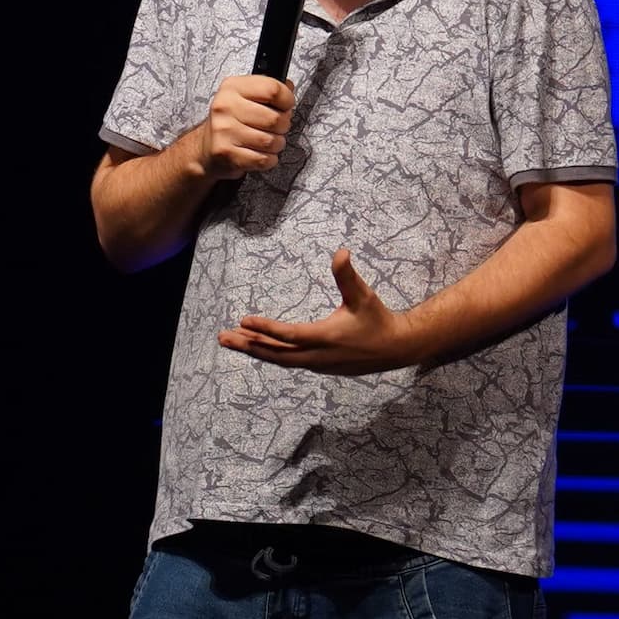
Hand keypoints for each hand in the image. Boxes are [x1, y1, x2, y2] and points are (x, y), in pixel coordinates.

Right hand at [195, 73, 296, 177]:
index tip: (286, 106)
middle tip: (276, 127)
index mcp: (232, 87)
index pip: (273, 89)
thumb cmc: (231, 121)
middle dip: (283, 126)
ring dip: (277, 144)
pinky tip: (260, 153)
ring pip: (271, 141)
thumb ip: (268, 89)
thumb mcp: (245, 96)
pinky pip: (263, 159)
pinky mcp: (226, 153)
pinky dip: (268, 159)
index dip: (287, 100)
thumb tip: (288, 88)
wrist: (207, 147)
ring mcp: (224, 130)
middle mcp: (225, 106)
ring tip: (267, 141)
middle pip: (275, 118)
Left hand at [219, 250, 420, 373]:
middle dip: (248, 345)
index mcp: (326, 337)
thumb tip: (341, 251)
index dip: (265, 327)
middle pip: (275, 353)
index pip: (288, 335)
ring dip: (256, 349)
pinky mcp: (319, 366)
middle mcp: (317, 355)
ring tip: (233, 341)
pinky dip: (270, 353)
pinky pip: (288, 361)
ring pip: (280, 359)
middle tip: (223, 337)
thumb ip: (347, 276)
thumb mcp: (363, 296)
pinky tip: (258, 345)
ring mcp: (317, 364)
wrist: (395, 348)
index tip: (242, 319)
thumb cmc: (378, 319)